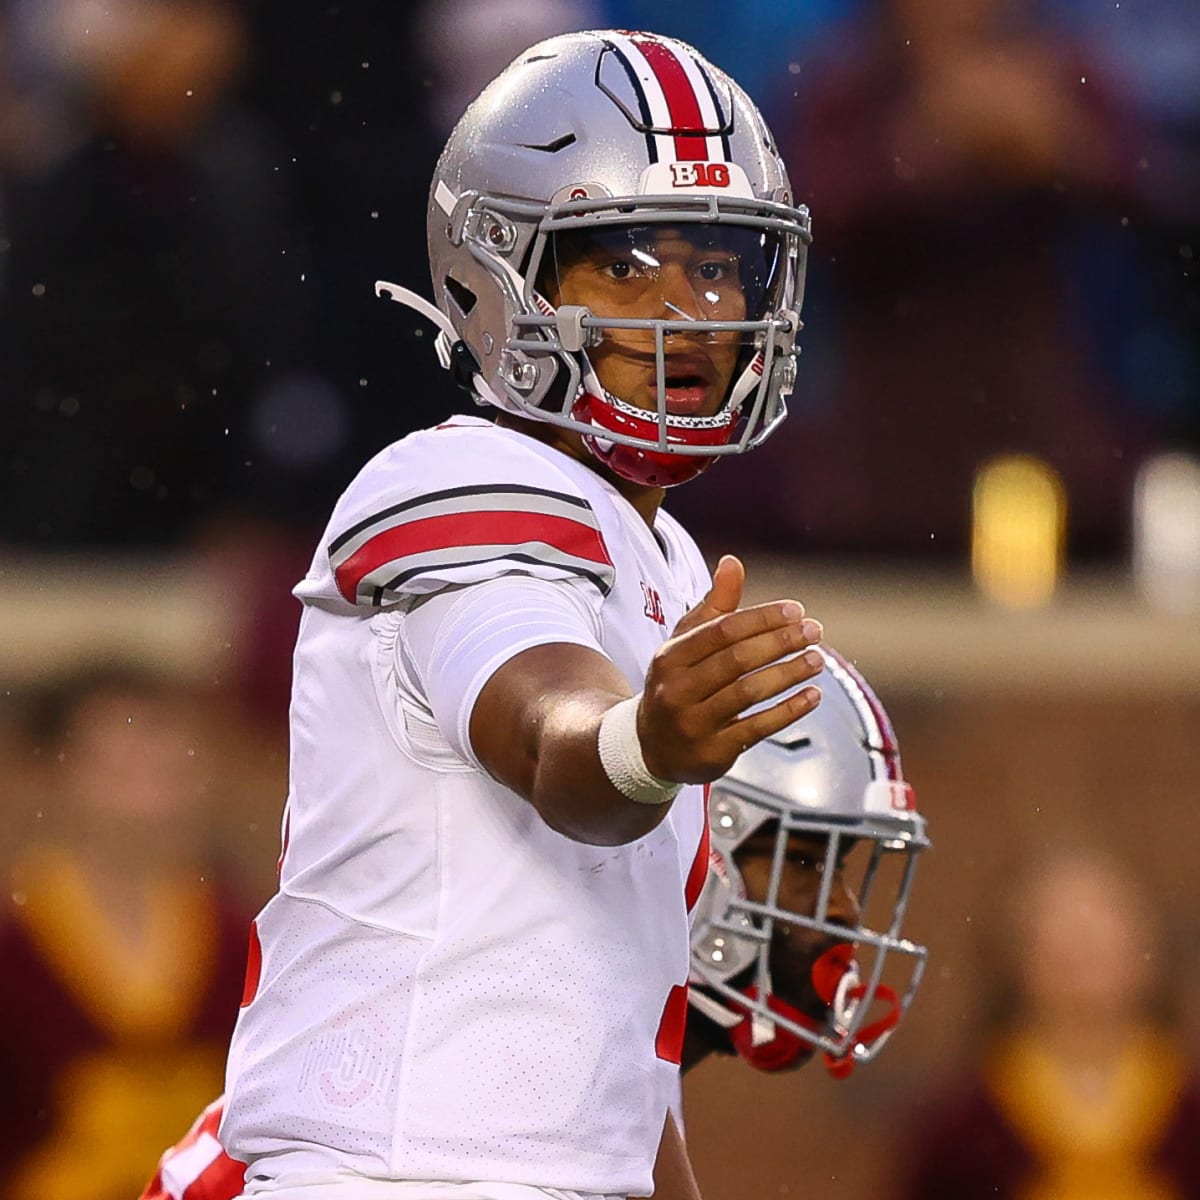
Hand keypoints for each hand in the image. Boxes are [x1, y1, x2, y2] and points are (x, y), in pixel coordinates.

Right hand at [637, 554, 822, 783]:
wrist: (651, 746)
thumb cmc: (677, 684)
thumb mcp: (686, 644)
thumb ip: (714, 606)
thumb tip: (733, 562)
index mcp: (671, 657)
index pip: (722, 631)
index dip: (762, 619)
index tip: (796, 611)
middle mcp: (678, 689)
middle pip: (737, 660)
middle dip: (781, 642)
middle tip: (814, 632)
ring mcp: (694, 723)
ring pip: (749, 693)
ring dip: (789, 674)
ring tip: (818, 660)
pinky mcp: (713, 752)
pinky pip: (757, 728)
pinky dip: (788, 711)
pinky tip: (812, 696)